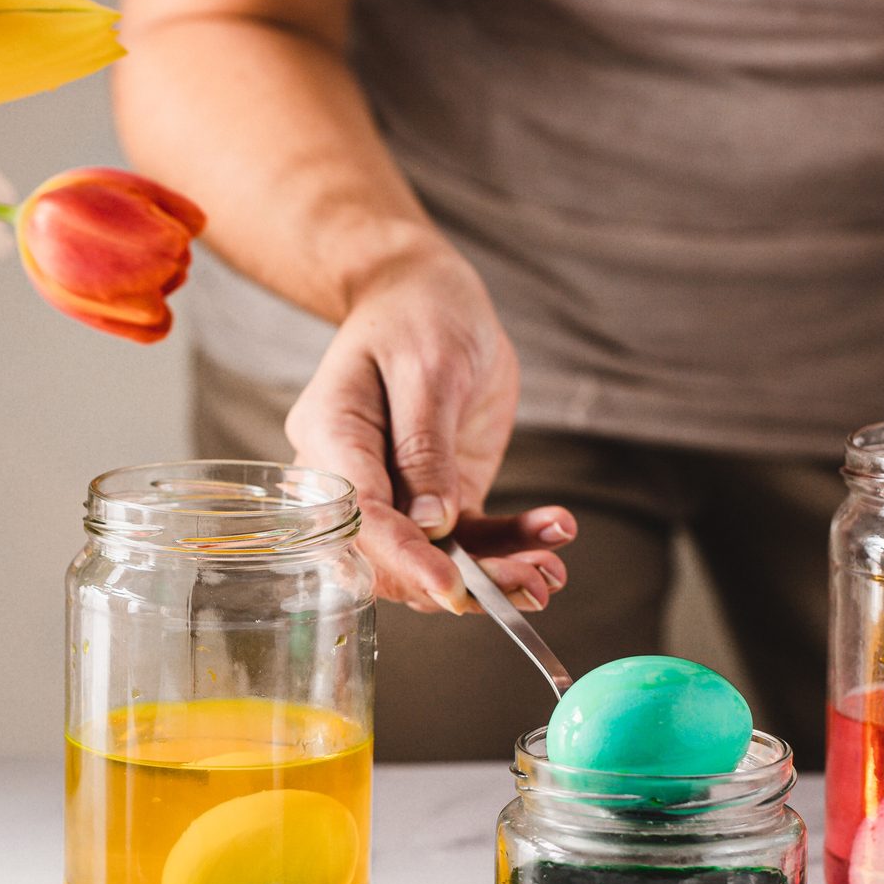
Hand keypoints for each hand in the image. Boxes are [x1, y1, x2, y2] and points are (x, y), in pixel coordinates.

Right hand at [283, 246, 574, 613]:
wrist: (423, 294)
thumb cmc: (417, 314)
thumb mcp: (428, 367)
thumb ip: (425, 447)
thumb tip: (433, 525)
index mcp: (331, 439)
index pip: (361, 517)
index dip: (406, 559)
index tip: (453, 588)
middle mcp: (352, 479)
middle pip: (394, 556)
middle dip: (463, 580)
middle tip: (530, 581)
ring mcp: (394, 493)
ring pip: (436, 557)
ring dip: (495, 573)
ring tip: (551, 570)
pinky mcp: (436, 498)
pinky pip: (469, 537)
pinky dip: (511, 545)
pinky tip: (553, 535)